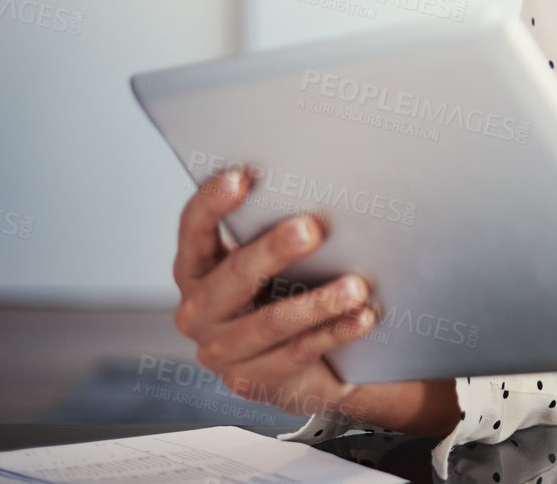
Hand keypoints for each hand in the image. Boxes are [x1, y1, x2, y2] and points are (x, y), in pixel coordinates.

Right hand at [172, 166, 456, 433]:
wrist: (292, 366)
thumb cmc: (282, 293)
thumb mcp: (271, 262)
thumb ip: (276, 230)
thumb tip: (325, 188)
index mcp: (196, 270)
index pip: (194, 230)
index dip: (213, 202)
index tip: (242, 177)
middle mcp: (198, 311)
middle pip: (234, 275)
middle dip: (274, 250)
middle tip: (312, 228)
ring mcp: (222, 350)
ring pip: (271, 322)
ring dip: (317, 303)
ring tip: (356, 286)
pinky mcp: (253, 380)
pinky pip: (298, 352)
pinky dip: (334, 332)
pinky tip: (362, 318)